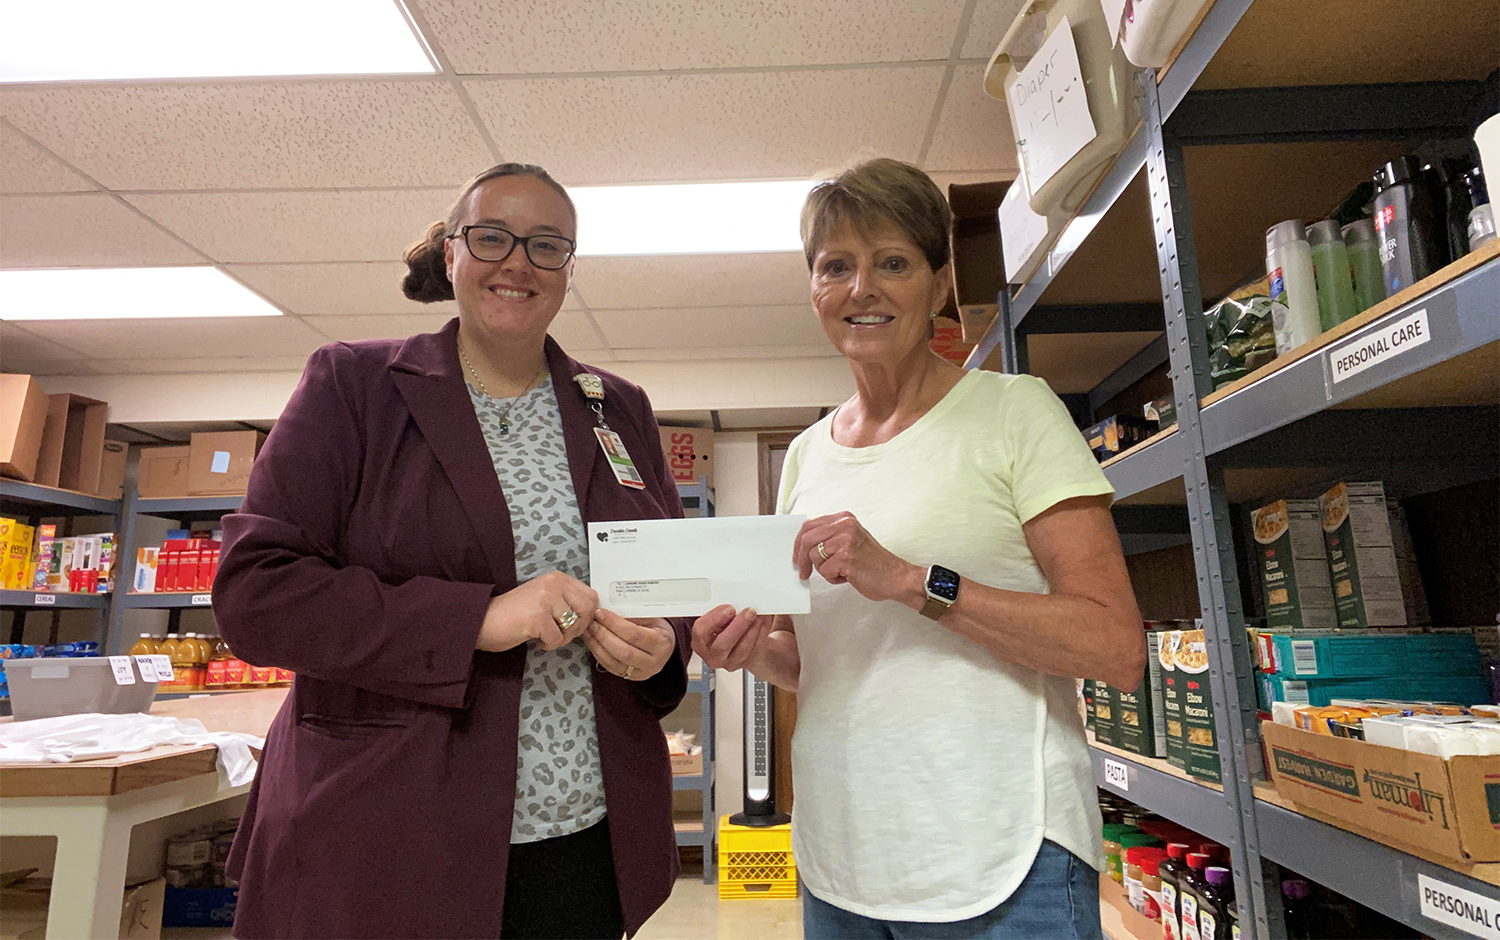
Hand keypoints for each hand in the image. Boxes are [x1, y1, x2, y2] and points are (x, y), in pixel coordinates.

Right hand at [477, 570, 597, 651]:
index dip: (587, 615)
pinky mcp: (537, 618)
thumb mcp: (544, 597)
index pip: (591, 596)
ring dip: (562, 638)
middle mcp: (553, 584)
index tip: (575, 624)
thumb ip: (566, 600)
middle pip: (587, 610)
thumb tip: (593, 614)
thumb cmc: (514, 613)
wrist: (483, 620)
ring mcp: (545, 600)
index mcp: (557, 578)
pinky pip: (557, 639)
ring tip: (546, 635)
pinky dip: (549, 644)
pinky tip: (536, 639)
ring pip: (573, 626)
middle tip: (562, 633)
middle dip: (578, 628)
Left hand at [585, 609, 675, 680]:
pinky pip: (609, 667)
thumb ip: (633, 616)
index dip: (614, 624)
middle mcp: (653, 662)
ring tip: (589, 630)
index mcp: (661, 643)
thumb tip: (609, 609)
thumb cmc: (657, 628)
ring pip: (614, 661)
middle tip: (593, 621)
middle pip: (623, 651)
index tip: (601, 613)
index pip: (634, 634)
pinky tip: (592, 641)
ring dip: (597, 644)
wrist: (665, 647)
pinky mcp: (629, 677)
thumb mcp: (651, 618)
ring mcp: (641, 673)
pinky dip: (597, 653)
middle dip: (603, 635)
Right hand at [691, 604, 773, 670]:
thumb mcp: (719, 618)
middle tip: (749, 611)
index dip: (714, 618)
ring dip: (753, 628)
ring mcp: (730, 662)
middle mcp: (713, 655)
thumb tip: (735, 598)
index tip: (729, 608)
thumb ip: (722, 611)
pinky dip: (763, 632)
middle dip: (737, 626)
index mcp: (700, 642)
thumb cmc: (727, 626)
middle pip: (722, 644)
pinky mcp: (747, 662)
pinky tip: (765, 620)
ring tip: (760, 614)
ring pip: (743, 648)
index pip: (700, 632)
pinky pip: (756, 649)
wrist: (743, 642)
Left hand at [794, 512, 922, 605]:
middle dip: (800, 558)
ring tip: (842, 571)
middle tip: (803, 572)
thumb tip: (802, 545)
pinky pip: (825, 571)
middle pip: (806, 539)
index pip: (809, 525)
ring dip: (824, 570)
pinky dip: (834, 578)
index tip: (796, 556)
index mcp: (844, 519)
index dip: (798, 543)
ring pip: (814, 556)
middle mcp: (844, 525)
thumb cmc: (872, 561)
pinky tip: (849, 576)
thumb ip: (830, 536)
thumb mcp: (850, 539)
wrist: (896, 576)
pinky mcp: (846, 557)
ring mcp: (845, 540)